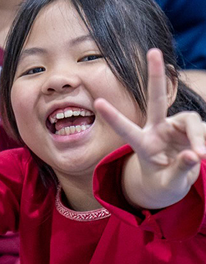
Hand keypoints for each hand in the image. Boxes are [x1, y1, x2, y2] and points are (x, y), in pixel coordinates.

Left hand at [94, 49, 205, 208]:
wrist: (172, 184)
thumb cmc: (163, 184)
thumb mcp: (169, 184)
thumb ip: (180, 170)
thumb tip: (194, 156)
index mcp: (143, 144)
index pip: (126, 129)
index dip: (113, 116)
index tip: (96, 101)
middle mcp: (158, 130)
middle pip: (157, 99)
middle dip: (156, 75)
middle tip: (153, 51)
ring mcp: (176, 127)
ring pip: (190, 121)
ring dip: (197, 137)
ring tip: (200, 157)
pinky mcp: (192, 129)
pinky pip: (203, 130)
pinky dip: (204, 143)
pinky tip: (203, 157)